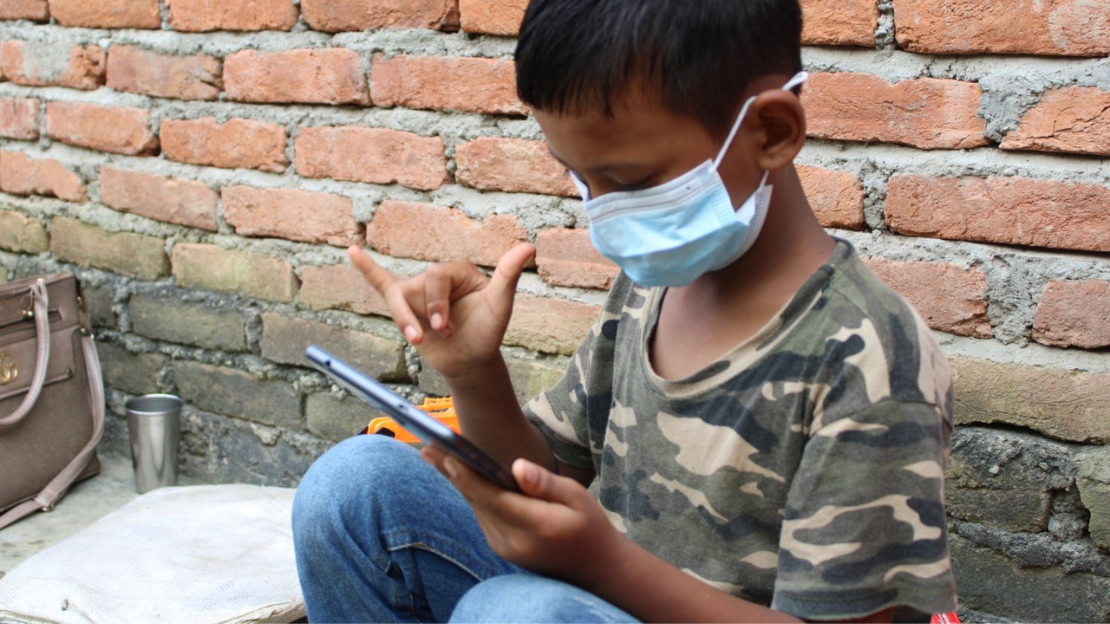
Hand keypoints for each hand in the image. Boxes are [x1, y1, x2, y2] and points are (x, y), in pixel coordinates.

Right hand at [348, 244, 535, 379]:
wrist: (470, 360)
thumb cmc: (487, 332)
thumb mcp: (500, 305)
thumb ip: (508, 274)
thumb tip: (529, 245)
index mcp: (458, 270)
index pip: (437, 276)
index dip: (437, 303)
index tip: (446, 328)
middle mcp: (436, 276)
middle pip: (417, 285)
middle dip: (427, 313)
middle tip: (442, 333)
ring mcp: (418, 291)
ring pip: (397, 297)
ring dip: (404, 320)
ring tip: (416, 340)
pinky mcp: (406, 305)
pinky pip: (381, 282)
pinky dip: (367, 268)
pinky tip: (352, 251)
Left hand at [421, 446, 626, 588]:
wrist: (596, 569)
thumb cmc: (590, 526)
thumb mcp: (578, 498)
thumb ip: (545, 483)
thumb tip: (517, 466)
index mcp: (536, 526)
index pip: (493, 498)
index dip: (467, 476)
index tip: (446, 455)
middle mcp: (514, 542)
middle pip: (476, 502)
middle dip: (451, 473)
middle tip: (427, 446)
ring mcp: (505, 548)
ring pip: (476, 509)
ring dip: (455, 482)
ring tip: (434, 454)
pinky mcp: (502, 549)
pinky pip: (482, 516)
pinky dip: (470, 493)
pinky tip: (456, 473)